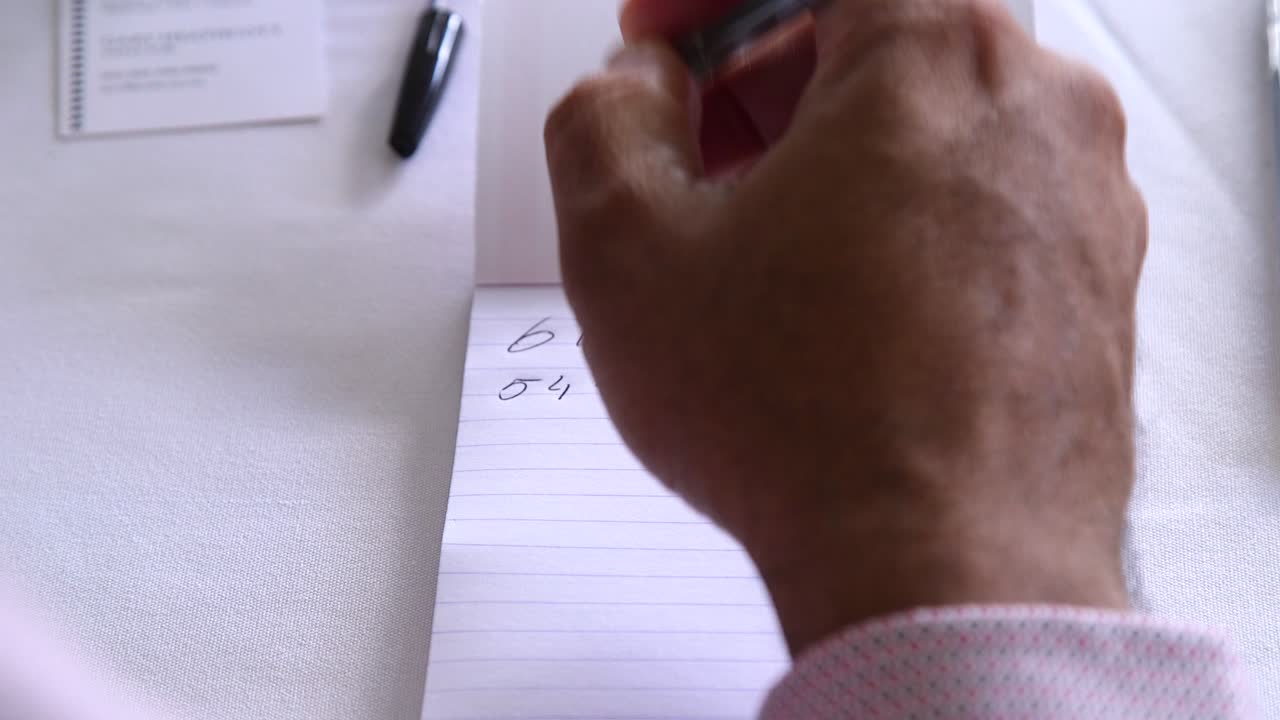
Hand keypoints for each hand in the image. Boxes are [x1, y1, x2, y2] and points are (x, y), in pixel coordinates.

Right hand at [545, 0, 1145, 654]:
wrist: (946, 572)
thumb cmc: (814, 426)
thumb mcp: (626, 251)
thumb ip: (600, 120)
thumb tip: (633, 93)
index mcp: (932, 55)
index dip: (715, 4)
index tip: (667, 47)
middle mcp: (1038, 106)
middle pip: (878, 37)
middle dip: (767, 81)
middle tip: (698, 148)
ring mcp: (1083, 196)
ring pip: (934, 125)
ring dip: (835, 155)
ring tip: (763, 246)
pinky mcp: (1095, 279)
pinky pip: (984, 205)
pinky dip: (903, 220)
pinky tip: (840, 305)